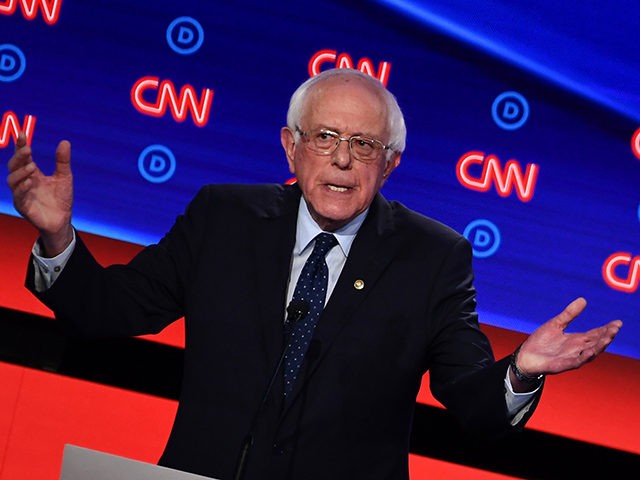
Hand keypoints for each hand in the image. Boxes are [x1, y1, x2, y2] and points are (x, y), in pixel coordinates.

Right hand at [6, 131, 73, 255]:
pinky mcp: (23, 207)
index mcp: (32, 174)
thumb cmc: (61, 199)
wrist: (63, 221)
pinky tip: (30, 182)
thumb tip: (65, 142)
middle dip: (19, 157)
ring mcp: (22, 194)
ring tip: (31, 166)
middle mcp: (24, 182)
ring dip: (20, 172)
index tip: (22, 134)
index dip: (20, 145)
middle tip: (27, 149)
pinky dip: (23, 188)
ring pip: (12, 180)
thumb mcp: (64, 177)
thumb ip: (62, 161)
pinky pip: (18, 196)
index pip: (23, 157)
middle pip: (14, 166)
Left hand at [515, 297, 621, 379]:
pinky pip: (576, 362)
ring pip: (590, 352)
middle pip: (596, 342)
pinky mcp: (562, 365)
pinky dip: (584, 357)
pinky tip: (591, 351)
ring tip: (608, 337)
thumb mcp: (556, 324)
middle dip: (607, 336)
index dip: (606, 329)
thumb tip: (583, 299)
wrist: (525, 356)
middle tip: (616, 327)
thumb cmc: (540, 342)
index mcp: (576, 340)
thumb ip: (569, 314)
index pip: (595, 334)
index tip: (617, 323)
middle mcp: (576, 349)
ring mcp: (571, 358)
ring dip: (600, 346)